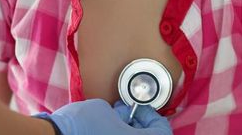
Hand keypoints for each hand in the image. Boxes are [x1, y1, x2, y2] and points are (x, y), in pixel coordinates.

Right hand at [39, 99, 171, 134]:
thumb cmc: (79, 126)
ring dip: (127, 134)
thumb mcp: (105, 109)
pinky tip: (105, 132)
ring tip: (114, 123)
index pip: (162, 130)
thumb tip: (124, 117)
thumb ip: (121, 113)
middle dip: (141, 126)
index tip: (141, 109)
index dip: (152, 116)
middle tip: (128, 115)